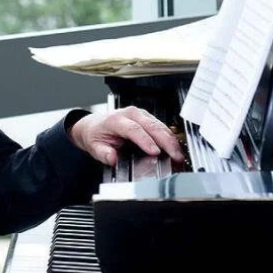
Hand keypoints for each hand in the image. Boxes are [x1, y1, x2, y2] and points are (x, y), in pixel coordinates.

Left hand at [69, 107, 183, 166]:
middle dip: (166, 141)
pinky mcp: (147, 118)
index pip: (134, 129)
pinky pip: (161, 126)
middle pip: (152, 126)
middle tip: (175, 155)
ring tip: (178, 154)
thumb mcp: (94, 147)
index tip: (155, 152)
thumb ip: (103, 153)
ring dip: (170, 140)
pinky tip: (175, 147)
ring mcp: (140, 114)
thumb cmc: (96, 134)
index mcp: (116, 120)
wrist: (94, 125)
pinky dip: (169, 137)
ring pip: (159, 125)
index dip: (146, 141)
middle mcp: (130, 114)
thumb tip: (112, 158)